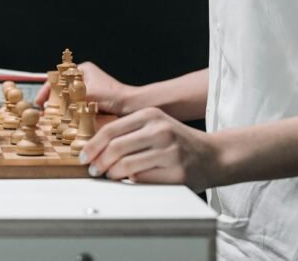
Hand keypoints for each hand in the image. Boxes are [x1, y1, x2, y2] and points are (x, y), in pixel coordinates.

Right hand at [34, 61, 131, 114]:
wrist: (132, 106)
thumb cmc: (114, 96)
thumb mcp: (88, 94)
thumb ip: (69, 97)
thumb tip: (51, 104)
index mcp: (83, 69)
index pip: (58, 78)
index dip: (46, 91)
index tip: (39, 103)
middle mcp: (85, 78)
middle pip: (61, 88)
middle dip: (52, 100)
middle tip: (45, 111)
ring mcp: (88, 89)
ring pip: (68, 98)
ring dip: (60, 107)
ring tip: (53, 117)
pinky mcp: (92, 101)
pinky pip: (75, 105)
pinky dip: (70, 112)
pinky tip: (66, 120)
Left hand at [78, 107, 221, 189]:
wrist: (214, 155)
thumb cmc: (179, 141)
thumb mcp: (156, 125)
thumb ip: (129, 131)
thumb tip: (95, 147)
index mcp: (151, 115)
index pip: (111, 129)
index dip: (92, 144)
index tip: (83, 156)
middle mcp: (161, 130)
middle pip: (115, 148)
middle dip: (99, 161)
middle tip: (93, 170)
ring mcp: (170, 152)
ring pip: (126, 166)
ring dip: (112, 174)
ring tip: (109, 176)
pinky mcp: (176, 173)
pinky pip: (142, 180)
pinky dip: (130, 182)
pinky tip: (129, 181)